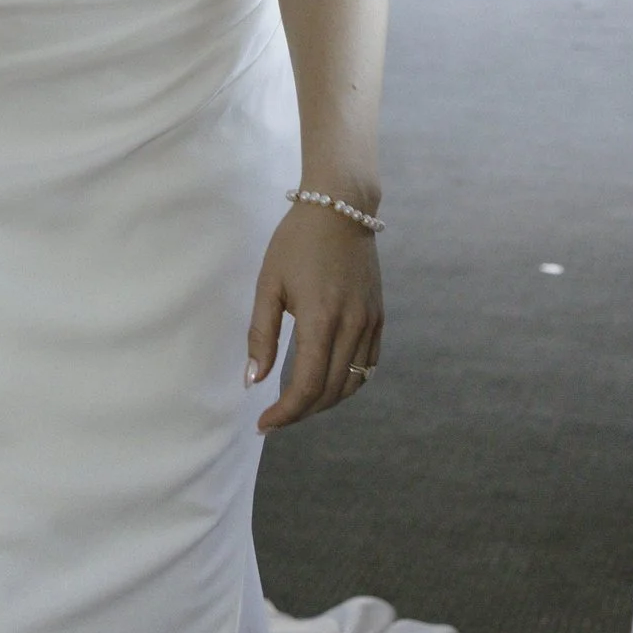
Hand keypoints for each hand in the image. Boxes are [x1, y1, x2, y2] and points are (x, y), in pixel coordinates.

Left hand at [245, 203, 383, 431]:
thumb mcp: (269, 284)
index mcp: (321, 320)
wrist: (342, 208)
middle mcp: (352, 328)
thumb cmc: (296, 242)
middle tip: (274, 418)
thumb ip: (261, 335)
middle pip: (329, 392)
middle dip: (300, 413)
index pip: (306, 386)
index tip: (264, 424)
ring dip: (324, 402)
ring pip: (352, 384)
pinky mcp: (379, 318)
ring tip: (297, 405)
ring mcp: (371, 324)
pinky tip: (326, 383)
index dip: (285, 413)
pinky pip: (368, 366)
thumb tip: (253, 381)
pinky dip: (347, 384)